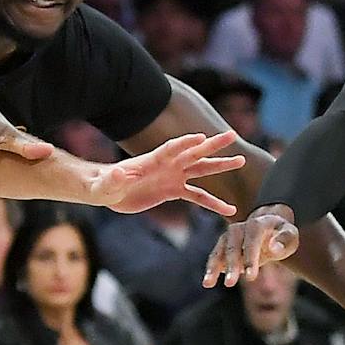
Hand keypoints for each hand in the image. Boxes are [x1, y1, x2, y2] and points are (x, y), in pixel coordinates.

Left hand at [88, 131, 242, 215]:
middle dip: (212, 145)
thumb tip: (117, 174)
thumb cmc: (103, 185)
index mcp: (151, 161)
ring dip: (220, 166)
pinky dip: (213, 202)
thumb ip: (112, 180)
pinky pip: (198, 196)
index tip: (200, 137)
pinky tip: (229, 209)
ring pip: (201, 170)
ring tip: (240, 161)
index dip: (184, 143)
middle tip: (232, 135)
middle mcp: (167, 165)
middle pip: (193, 153)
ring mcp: (173, 177)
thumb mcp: (105, 185)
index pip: (170, 149)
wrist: (108, 192)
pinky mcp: (174, 191)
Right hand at [202, 204, 301, 285]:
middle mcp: (239, 228)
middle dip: (231, 266)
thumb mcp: (291, 236)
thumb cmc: (282, 235)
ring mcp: (228, 236)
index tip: (251, 277)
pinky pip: (215, 258)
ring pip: (219, 252)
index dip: (250, 259)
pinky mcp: (222, 246)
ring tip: (208, 283)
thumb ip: (284, 240)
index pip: (252, 241)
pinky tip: (208, 281)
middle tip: (230, 284)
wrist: (269, 230)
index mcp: (257, 224)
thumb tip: (274, 248)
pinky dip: (211, 269)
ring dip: (213, 268)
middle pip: (233, 247)